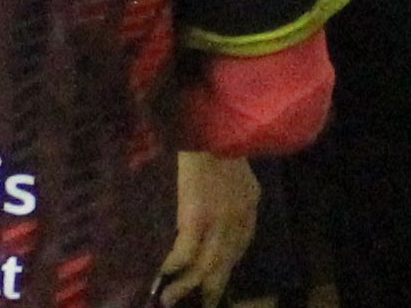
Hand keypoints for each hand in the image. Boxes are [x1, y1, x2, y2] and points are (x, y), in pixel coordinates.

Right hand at [159, 152, 260, 306]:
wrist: (207, 120)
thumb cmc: (213, 138)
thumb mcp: (232, 168)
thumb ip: (228, 193)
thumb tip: (206, 216)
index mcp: (249, 201)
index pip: (240, 245)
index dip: (226, 268)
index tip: (213, 285)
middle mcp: (239, 213)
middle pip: (225, 261)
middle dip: (210, 287)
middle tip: (199, 305)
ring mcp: (219, 217)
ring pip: (206, 264)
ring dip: (187, 286)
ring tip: (170, 300)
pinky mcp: (197, 217)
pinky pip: (185, 253)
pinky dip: (173, 268)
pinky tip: (161, 276)